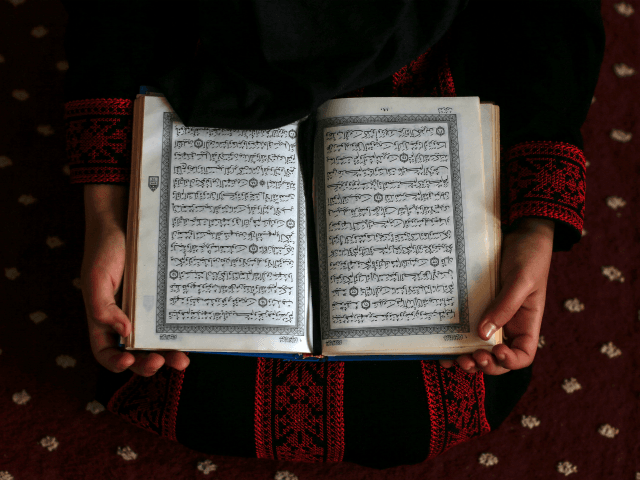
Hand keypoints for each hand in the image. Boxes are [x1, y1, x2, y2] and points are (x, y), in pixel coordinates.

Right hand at [82, 185, 189, 375]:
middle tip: (160, 363)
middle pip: (136, 354)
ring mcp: (148, 312)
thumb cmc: (106, 250)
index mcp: (105, 319)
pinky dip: (181, 334)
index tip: (128, 361)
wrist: (127, 223)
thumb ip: (102, 307)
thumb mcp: (97, 278)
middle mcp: (127, 320)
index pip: (106, 352)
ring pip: (158, 343)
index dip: (115, 363)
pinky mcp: (166, 302)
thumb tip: (124, 332)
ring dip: (169, 355)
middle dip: (148, 364)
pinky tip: (192, 338)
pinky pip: (174, 323)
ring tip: (182, 361)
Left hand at [440, 218, 554, 374]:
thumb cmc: (529, 255)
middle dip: (483, 364)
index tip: (495, 351)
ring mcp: (491, 317)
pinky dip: (455, 339)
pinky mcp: (476, 306)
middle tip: (468, 359)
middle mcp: (509, 325)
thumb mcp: (521, 279)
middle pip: (497, 358)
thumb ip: (505, 306)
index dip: (509, 361)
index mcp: (527, 323)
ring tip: (452, 359)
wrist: (521, 232)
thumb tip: (483, 334)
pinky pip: (465, 327)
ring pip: (478, 346)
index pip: (523, 355)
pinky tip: (441, 344)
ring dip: (466, 358)